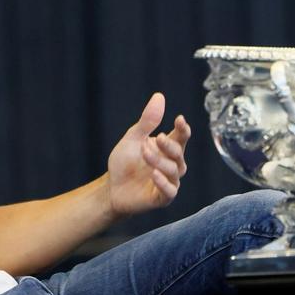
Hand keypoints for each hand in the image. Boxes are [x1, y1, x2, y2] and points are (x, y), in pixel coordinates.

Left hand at [106, 93, 189, 216]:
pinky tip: (154, 174)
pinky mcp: (161, 198)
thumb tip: (159, 96)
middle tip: (157, 138)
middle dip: (169, 145)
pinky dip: (163, 183)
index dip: (183, 129)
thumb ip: (147, 121)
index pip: (182, 137)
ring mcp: (168, 181)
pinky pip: (169, 191)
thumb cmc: (125, 162)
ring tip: (145, 153)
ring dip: (160, 161)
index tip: (179, 120)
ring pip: (174, 171)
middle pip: (179, 154)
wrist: (111, 187)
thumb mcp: (133, 138)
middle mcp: (172, 165)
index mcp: (167, 149)